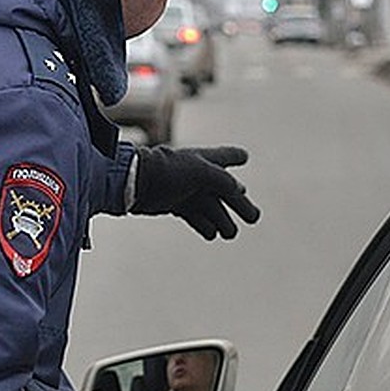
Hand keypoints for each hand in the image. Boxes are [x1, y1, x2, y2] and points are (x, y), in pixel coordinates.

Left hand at [131, 146, 260, 239]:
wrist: (135, 181)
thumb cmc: (168, 171)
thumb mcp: (201, 172)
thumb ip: (223, 180)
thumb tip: (239, 191)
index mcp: (205, 160)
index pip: (225, 156)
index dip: (235, 156)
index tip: (244, 156)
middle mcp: (196, 174)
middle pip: (224, 191)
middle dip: (239, 204)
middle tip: (254, 217)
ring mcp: (185, 190)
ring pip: (210, 207)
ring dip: (222, 220)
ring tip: (231, 233)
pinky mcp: (172, 204)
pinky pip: (194, 216)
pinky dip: (203, 225)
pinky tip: (212, 234)